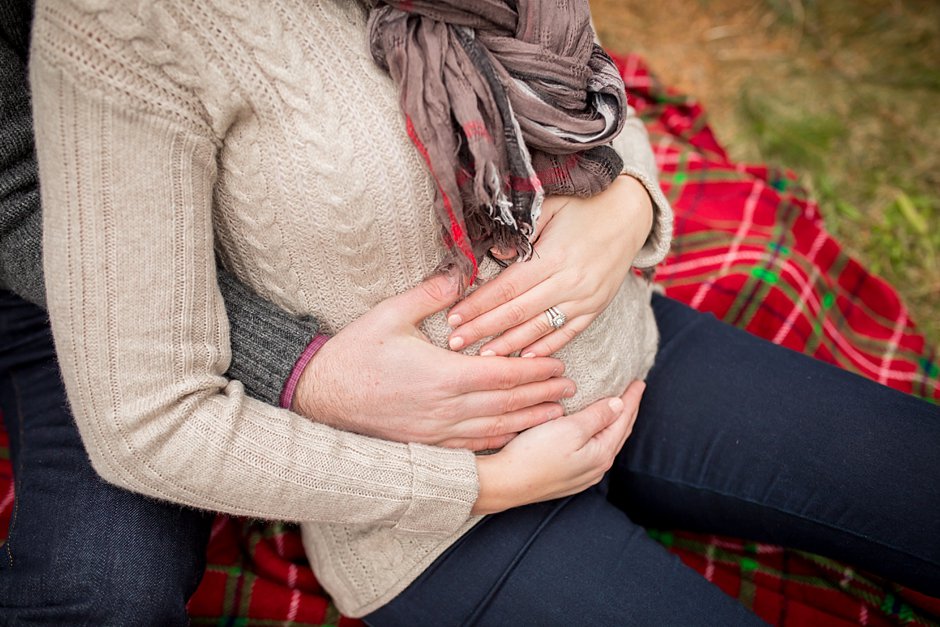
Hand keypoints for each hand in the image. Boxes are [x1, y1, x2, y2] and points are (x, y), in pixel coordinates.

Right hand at [291, 273, 575, 450]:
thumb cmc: (354, 353)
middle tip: (571, 389)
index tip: (558, 365)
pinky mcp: (426, 443)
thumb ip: (429, 294)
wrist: (320, 396)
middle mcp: (446, 407)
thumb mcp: (389, 315)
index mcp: (442, 374)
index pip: (502, 373)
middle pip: (507, 402)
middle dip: (542, 395)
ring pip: (495, 427)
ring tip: (556, 414)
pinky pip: (471, 446)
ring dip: (528, 420)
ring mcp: (437, 430)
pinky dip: (498, 440)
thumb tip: (459, 273)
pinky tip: (513, 435)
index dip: (534, 371)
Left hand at [447, 176, 652, 357]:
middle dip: (483, 329)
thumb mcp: (550, 207)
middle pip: (517, 312)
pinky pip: (567, 334)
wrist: (630, 214)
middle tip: (455, 343)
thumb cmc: (584, 206)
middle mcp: (570, 282)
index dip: (478, 305)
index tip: (454, 317)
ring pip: (540, 328)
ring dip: (508, 345)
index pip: (507, 287)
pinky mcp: (596, 308)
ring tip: (481, 357)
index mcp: (554, 256)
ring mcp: (585, 299)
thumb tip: (494, 257)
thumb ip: (521, 233)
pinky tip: (522, 359)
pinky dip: (545, 348)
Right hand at [472, 381, 644, 514]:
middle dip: (628, 411)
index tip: (639, 382)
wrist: (507, 483)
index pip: (622, 419)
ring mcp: (583, 474)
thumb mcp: (570, 429)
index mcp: (601, 453)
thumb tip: (619, 404)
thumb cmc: (535, 454)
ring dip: (615, 424)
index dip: (631, 399)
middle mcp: (597, 467)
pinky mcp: (568, 477)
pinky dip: (600, 436)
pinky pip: (594, 451)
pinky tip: (594, 432)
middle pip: (619, 433)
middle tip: (634, 392)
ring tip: (618, 409)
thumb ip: (597, 416)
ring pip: (607, 443)